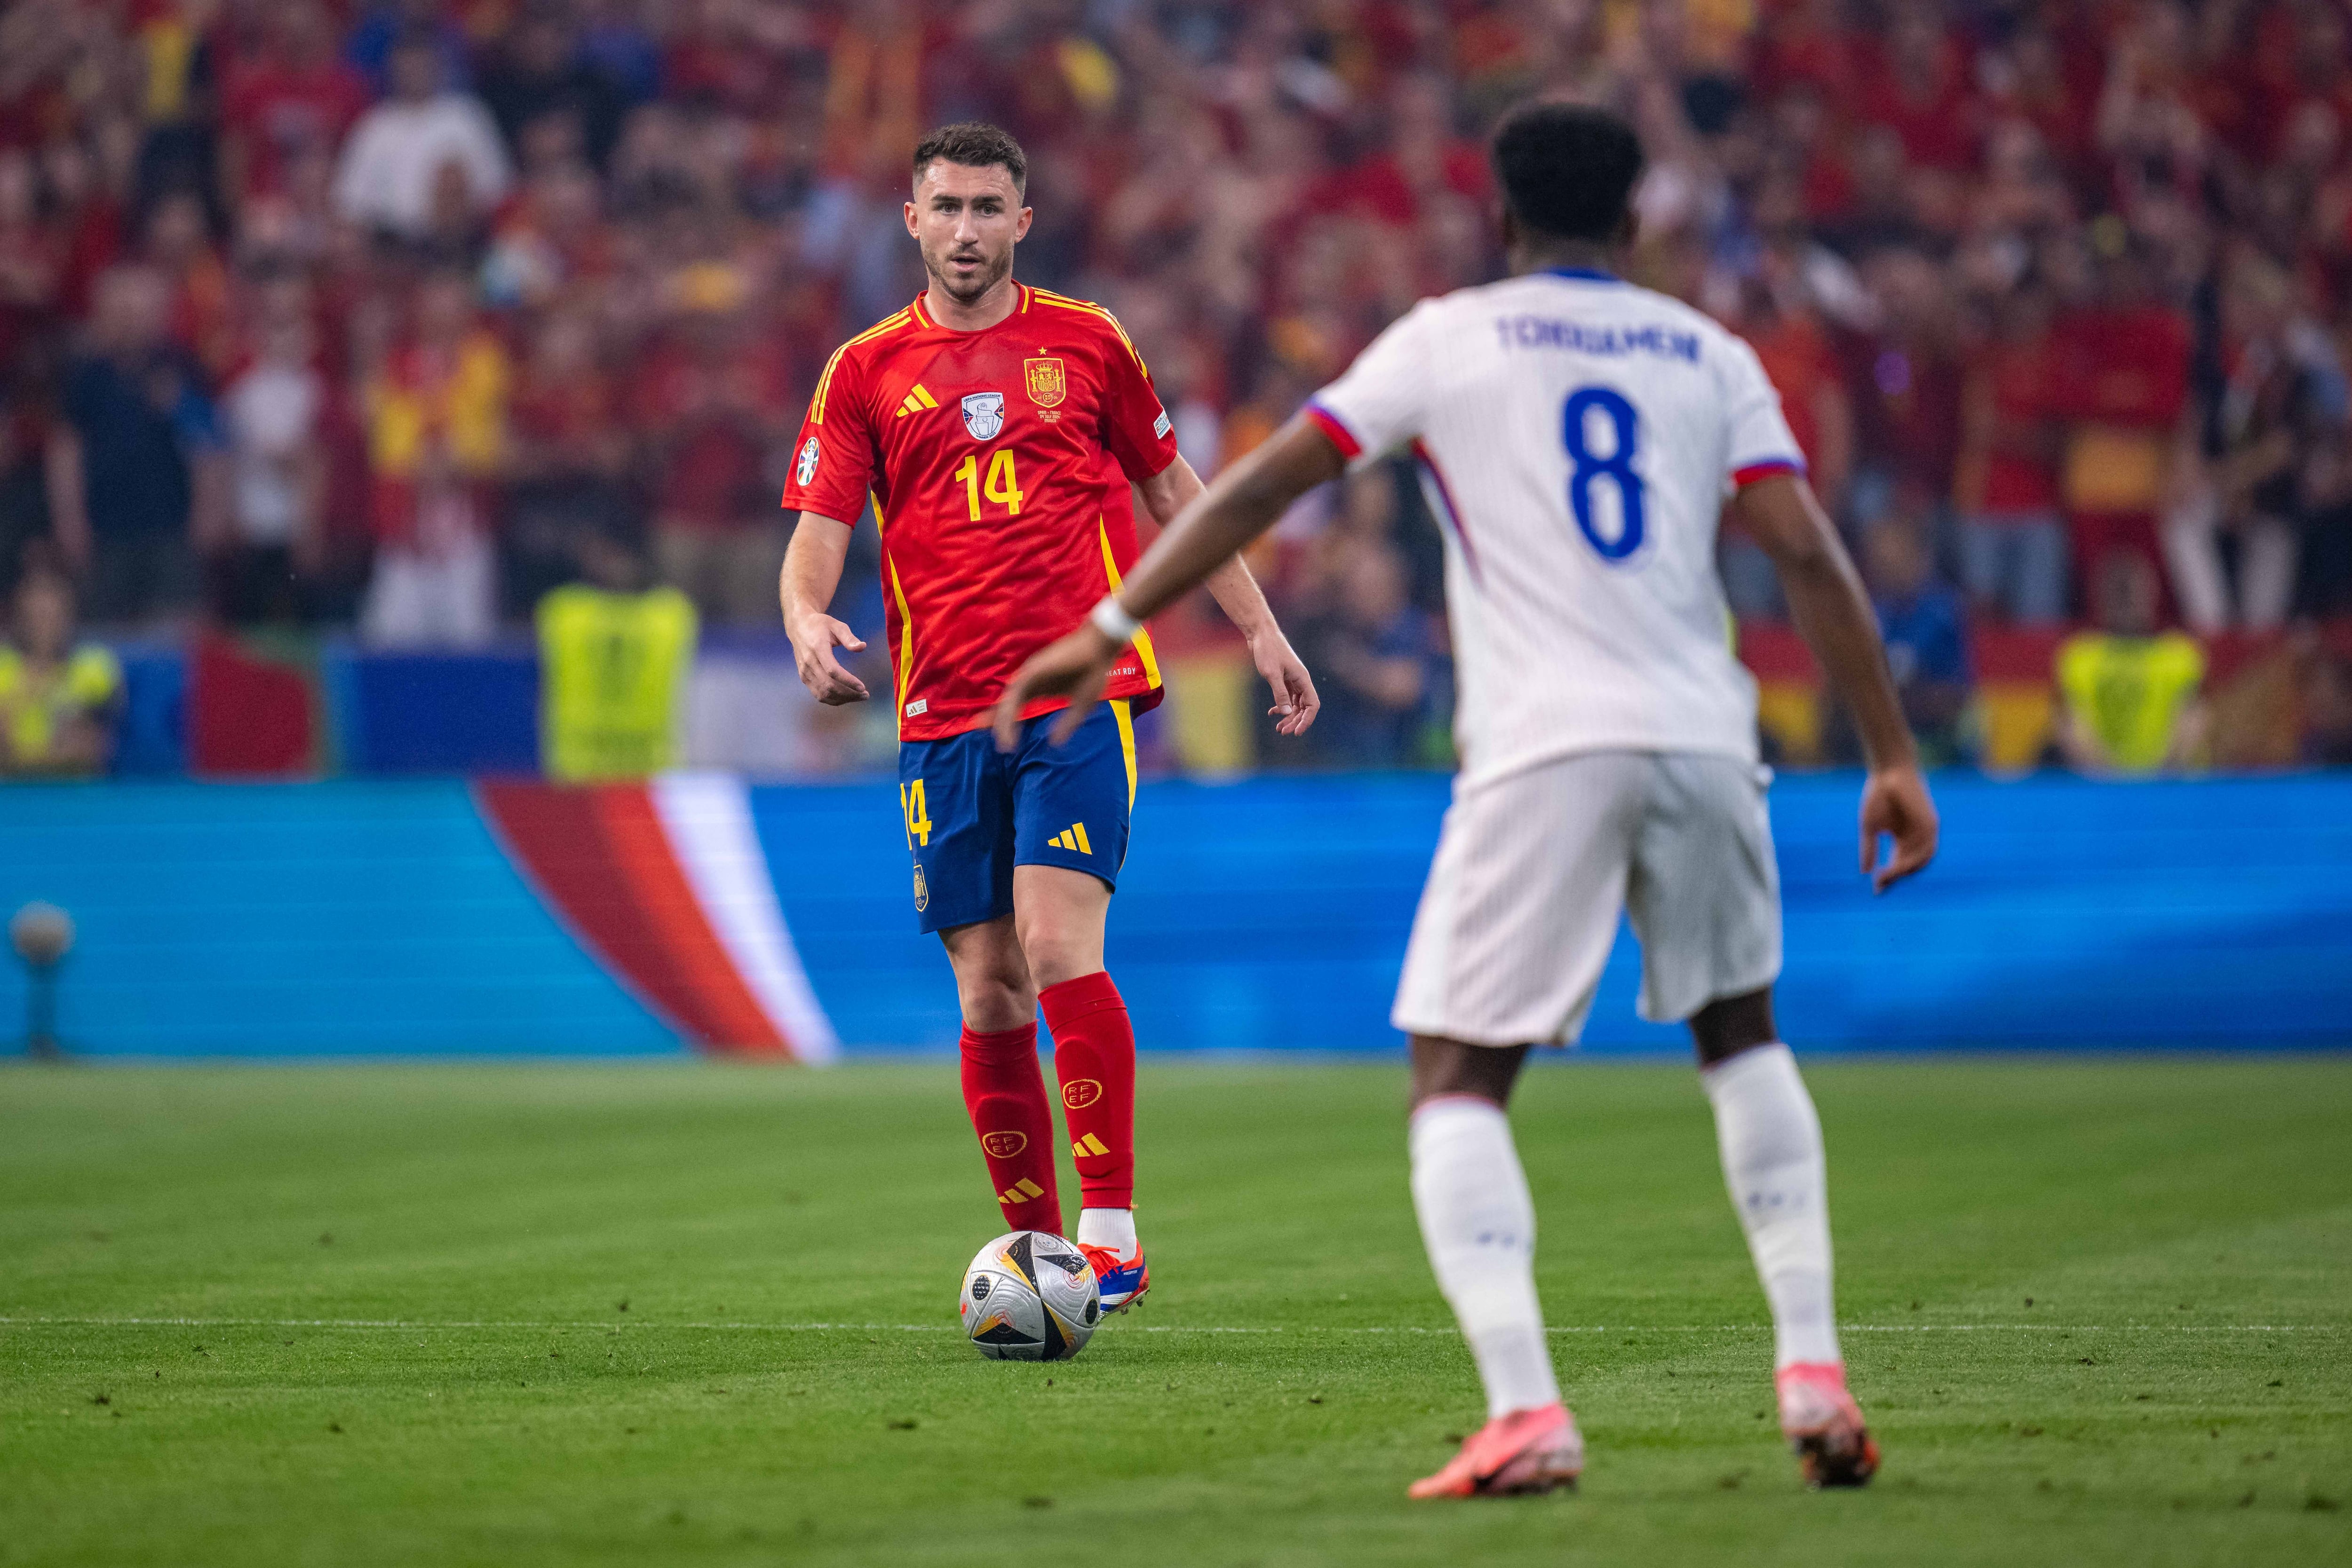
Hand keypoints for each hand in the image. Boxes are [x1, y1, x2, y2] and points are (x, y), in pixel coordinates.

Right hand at [786, 613, 869, 705]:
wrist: (799, 627)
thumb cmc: (820, 625)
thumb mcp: (836, 625)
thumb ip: (849, 637)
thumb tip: (862, 647)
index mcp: (817, 648)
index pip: (832, 671)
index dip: (848, 681)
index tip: (862, 687)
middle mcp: (809, 662)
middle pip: (829, 686)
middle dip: (849, 694)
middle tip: (865, 695)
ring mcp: (804, 672)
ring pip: (823, 693)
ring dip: (842, 699)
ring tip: (858, 697)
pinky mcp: (804, 677)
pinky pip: (818, 694)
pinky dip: (833, 699)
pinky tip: (845, 697)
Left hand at [993, 624, 1118, 750]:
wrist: (1101, 648)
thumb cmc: (1093, 672)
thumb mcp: (1082, 706)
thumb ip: (1067, 725)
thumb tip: (1054, 744)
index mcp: (1041, 688)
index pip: (1018, 708)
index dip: (1010, 725)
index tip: (1008, 746)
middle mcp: (1031, 682)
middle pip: (1009, 706)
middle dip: (1001, 726)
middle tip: (1002, 748)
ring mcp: (1030, 675)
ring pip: (1009, 701)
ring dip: (1004, 722)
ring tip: (1004, 743)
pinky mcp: (1033, 670)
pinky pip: (1016, 693)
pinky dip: (1010, 710)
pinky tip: (1009, 724)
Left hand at [1247, 626, 1319, 737]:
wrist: (1260, 633)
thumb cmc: (1267, 650)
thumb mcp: (1272, 673)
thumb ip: (1280, 693)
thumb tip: (1286, 713)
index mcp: (1303, 678)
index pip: (1312, 705)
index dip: (1307, 720)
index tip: (1296, 732)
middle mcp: (1301, 680)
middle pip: (1304, 707)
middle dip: (1295, 721)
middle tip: (1282, 732)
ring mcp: (1292, 679)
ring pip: (1295, 703)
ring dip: (1288, 716)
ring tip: (1278, 728)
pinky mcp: (1283, 678)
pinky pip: (1287, 697)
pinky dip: (1281, 706)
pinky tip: (1272, 712)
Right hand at [1859, 764, 1937, 892]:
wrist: (1889, 772)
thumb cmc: (1878, 795)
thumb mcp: (1870, 827)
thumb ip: (1869, 849)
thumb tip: (1864, 872)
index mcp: (1902, 838)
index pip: (1897, 864)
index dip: (1887, 878)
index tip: (1876, 891)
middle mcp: (1916, 838)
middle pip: (1909, 866)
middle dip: (1895, 877)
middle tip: (1880, 883)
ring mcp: (1925, 832)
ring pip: (1920, 862)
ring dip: (1904, 871)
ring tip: (1887, 876)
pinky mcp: (1931, 825)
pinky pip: (1927, 850)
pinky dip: (1914, 860)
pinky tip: (1899, 865)